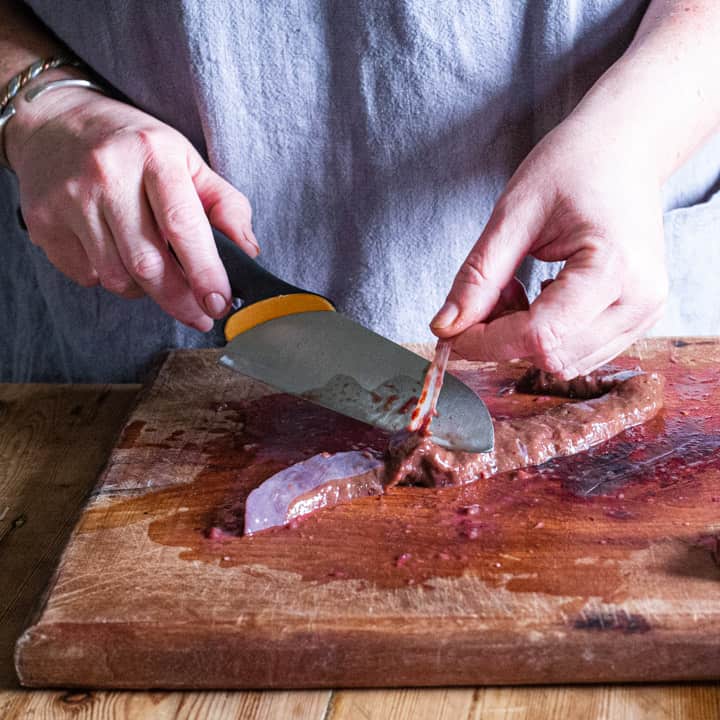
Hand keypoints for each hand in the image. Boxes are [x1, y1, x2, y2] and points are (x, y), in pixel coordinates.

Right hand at [7, 87, 257, 331]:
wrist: (57, 122)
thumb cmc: (135, 147)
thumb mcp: (187, 159)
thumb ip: (224, 204)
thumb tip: (248, 250)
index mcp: (153, 155)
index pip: (183, 226)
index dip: (204, 274)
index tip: (219, 305)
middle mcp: (107, 175)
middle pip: (148, 263)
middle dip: (180, 300)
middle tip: (199, 315)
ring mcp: (70, 199)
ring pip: (117, 277)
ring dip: (144, 290)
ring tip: (155, 271)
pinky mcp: (43, 221)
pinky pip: (87, 275)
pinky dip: (109, 277)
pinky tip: (115, 254)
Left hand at [431, 113, 667, 378]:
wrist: (625, 149)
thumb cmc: (574, 165)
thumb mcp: (514, 214)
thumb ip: (478, 276)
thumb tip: (445, 327)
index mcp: (614, 267)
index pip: (539, 336)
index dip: (486, 342)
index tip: (451, 331)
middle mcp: (640, 300)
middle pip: (552, 357)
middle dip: (504, 338)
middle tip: (491, 291)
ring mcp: (644, 312)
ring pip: (565, 362)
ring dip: (525, 339)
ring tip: (517, 288)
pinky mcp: (638, 318)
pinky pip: (580, 352)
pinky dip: (546, 337)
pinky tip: (540, 297)